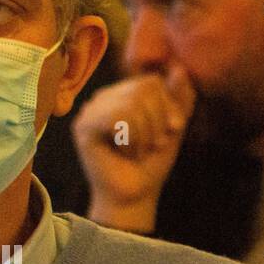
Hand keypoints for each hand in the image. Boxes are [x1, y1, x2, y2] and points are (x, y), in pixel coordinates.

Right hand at [72, 63, 196, 233]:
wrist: (135, 195)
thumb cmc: (151, 163)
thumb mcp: (172, 127)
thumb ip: (179, 98)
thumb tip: (179, 68)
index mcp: (122, 95)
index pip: (150, 81)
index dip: (167, 105)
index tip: (173, 130)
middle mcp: (103, 98)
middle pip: (142, 88)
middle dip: (158, 120)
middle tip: (155, 144)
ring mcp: (91, 111)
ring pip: (131, 102)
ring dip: (145, 132)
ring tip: (139, 150)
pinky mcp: (83, 127)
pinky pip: (117, 116)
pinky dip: (131, 137)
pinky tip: (124, 152)